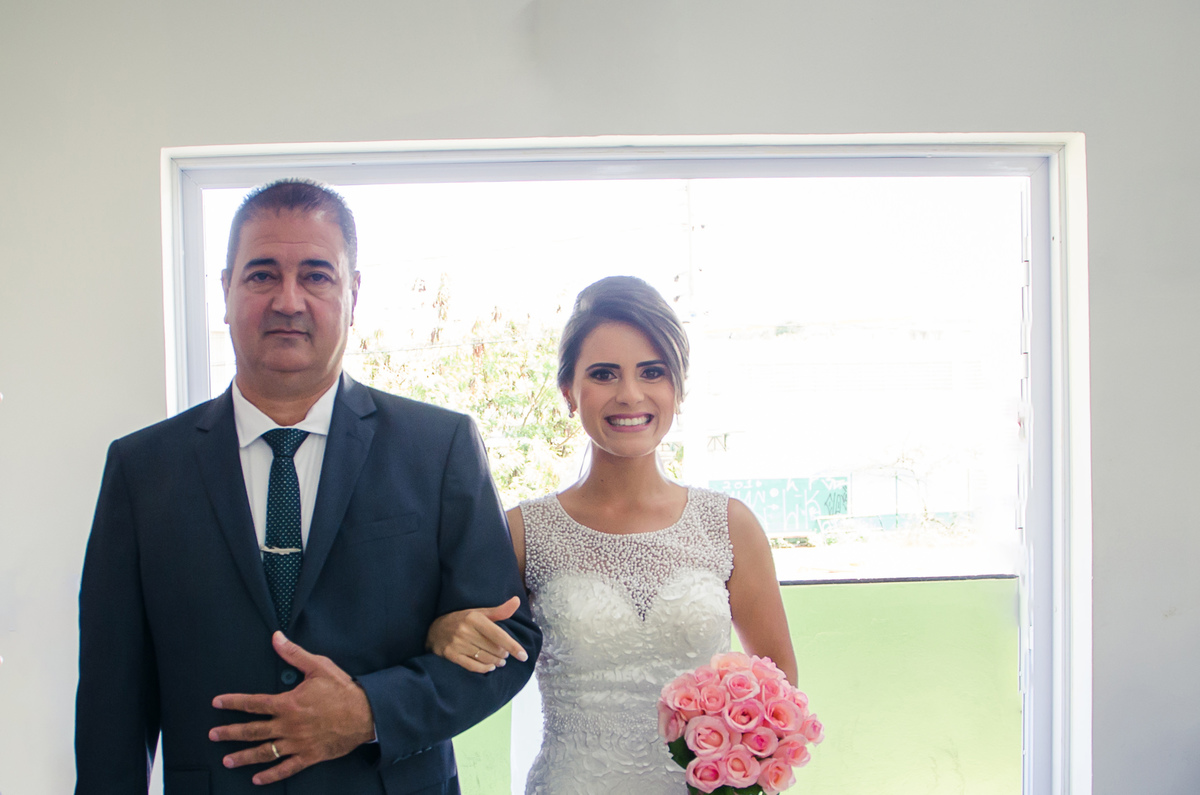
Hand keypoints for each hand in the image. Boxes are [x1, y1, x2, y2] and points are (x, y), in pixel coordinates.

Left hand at [208, 632, 375, 784]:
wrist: (365, 714)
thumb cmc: (342, 690)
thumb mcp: (318, 666)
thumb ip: (294, 654)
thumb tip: (276, 637)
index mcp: (288, 704)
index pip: (253, 703)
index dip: (233, 703)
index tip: (217, 703)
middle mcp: (288, 726)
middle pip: (252, 731)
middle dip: (230, 733)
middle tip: (213, 735)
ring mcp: (297, 743)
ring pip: (264, 752)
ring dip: (244, 757)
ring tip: (227, 760)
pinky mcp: (309, 756)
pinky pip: (286, 768)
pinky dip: (270, 775)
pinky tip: (257, 779)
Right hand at [426, 595, 528, 672]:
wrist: (434, 630)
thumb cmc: (462, 620)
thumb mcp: (479, 612)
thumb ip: (499, 611)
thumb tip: (517, 601)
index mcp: (474, 618)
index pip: (499, 635)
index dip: (513, 646)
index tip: (524, 656)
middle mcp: (465, 630)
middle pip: (493, 648)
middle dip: (503, 654)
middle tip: (506, 655)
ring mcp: (457, 643)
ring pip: (484, 658)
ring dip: (496, 662)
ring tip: (500, 661)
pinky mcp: (451, 655)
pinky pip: (472, 666)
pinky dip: (484, 668)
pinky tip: (490, 667)